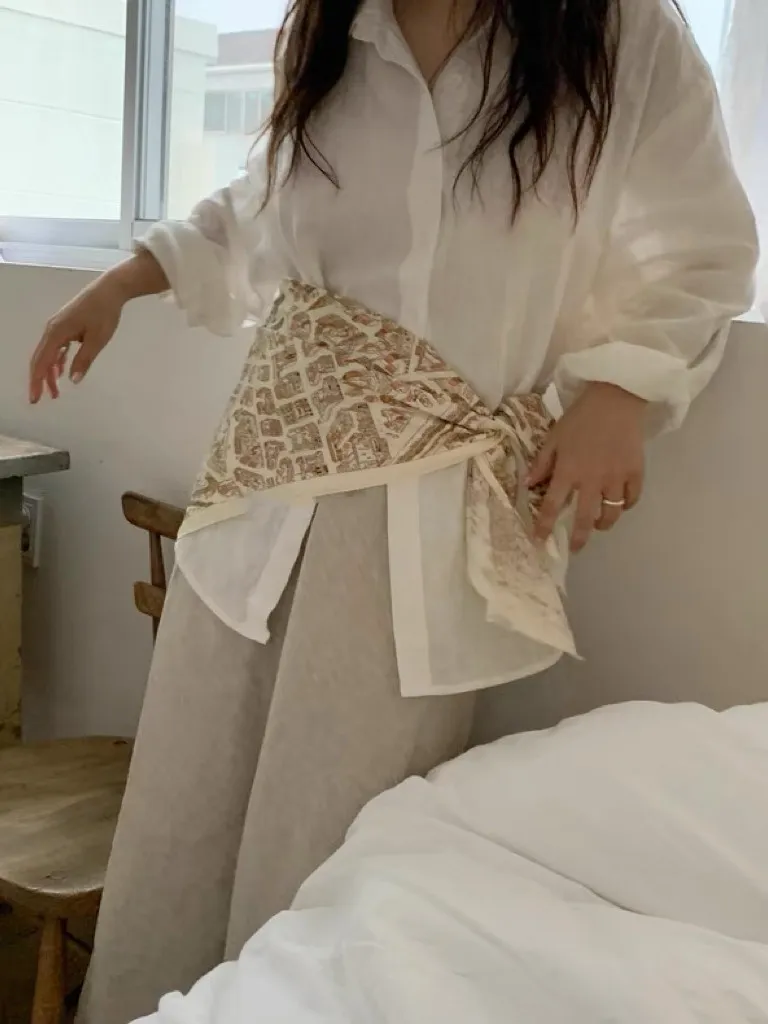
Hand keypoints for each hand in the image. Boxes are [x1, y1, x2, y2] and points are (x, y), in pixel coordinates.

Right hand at [29, 250, 168, 403]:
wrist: (109, 290)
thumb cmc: (104, 314)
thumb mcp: (97, 340)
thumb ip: (84, 360)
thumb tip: (73, 380)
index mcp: (56, 333)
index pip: (42, 362)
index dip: (37, 382)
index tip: (35, 399)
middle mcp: (52, 329)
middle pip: (41, 359)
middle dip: (41, 380)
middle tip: (42, 399)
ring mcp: (58, 326)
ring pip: (48, 354)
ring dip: (50, 372)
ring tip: (56, 391)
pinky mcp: (65, 325)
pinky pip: (56, 347)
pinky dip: (57, 360)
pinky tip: (61, 371)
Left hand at [528, 383, 646, 552]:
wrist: (616, 398)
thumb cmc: (581, 417)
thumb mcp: (554, 437)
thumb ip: (542, 463)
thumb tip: (528, 485)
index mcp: (569, 471)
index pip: (553, 506)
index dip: (544, 525)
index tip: (539, 540)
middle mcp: (592, 480)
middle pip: (586, 518)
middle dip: (580, 538)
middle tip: (576, 548)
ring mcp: (617, 478)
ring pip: (612, 513)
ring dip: (604, 523)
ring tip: (599, 524)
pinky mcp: (636, 472)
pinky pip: (632, 499)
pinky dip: (626, 506)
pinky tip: (620, 505)